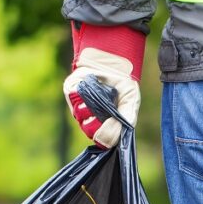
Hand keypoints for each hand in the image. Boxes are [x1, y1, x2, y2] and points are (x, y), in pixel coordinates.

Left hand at [63, 23, 145, 147]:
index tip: (112, 124)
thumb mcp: (131, 102)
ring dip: (90, 107)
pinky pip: (74, 100)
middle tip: (105, 109)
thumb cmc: (122, 85)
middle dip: (97, 122)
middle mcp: (90, 118)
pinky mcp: (71, 93)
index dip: (105, 135)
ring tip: (99, 96)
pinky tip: (91, 87)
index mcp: (105, 124)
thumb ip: (128, 119)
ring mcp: (79, 106)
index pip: (101, 139)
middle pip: (88, 130)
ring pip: (80, 116)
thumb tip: (118, 136)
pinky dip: (82, 95)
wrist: (112, 63)